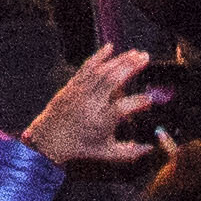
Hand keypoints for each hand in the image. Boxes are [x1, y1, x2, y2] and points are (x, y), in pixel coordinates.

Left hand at [15, 45, 158, 170]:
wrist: (50, 138)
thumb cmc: (81, 146)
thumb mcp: (107, 152)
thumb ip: (131, 152)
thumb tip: (151, 148)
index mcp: (100, 121)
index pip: (122, 108)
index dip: (138, 102)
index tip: (151, 98)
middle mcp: (90, 104)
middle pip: (111, 81)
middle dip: (130, 67)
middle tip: (145, 58)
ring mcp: (80, 92)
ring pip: (101, 71)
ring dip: (120, 60)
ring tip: (136, 53)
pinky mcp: (73, 85)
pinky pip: (86, 67)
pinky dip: (98, 56)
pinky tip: (110, 47)